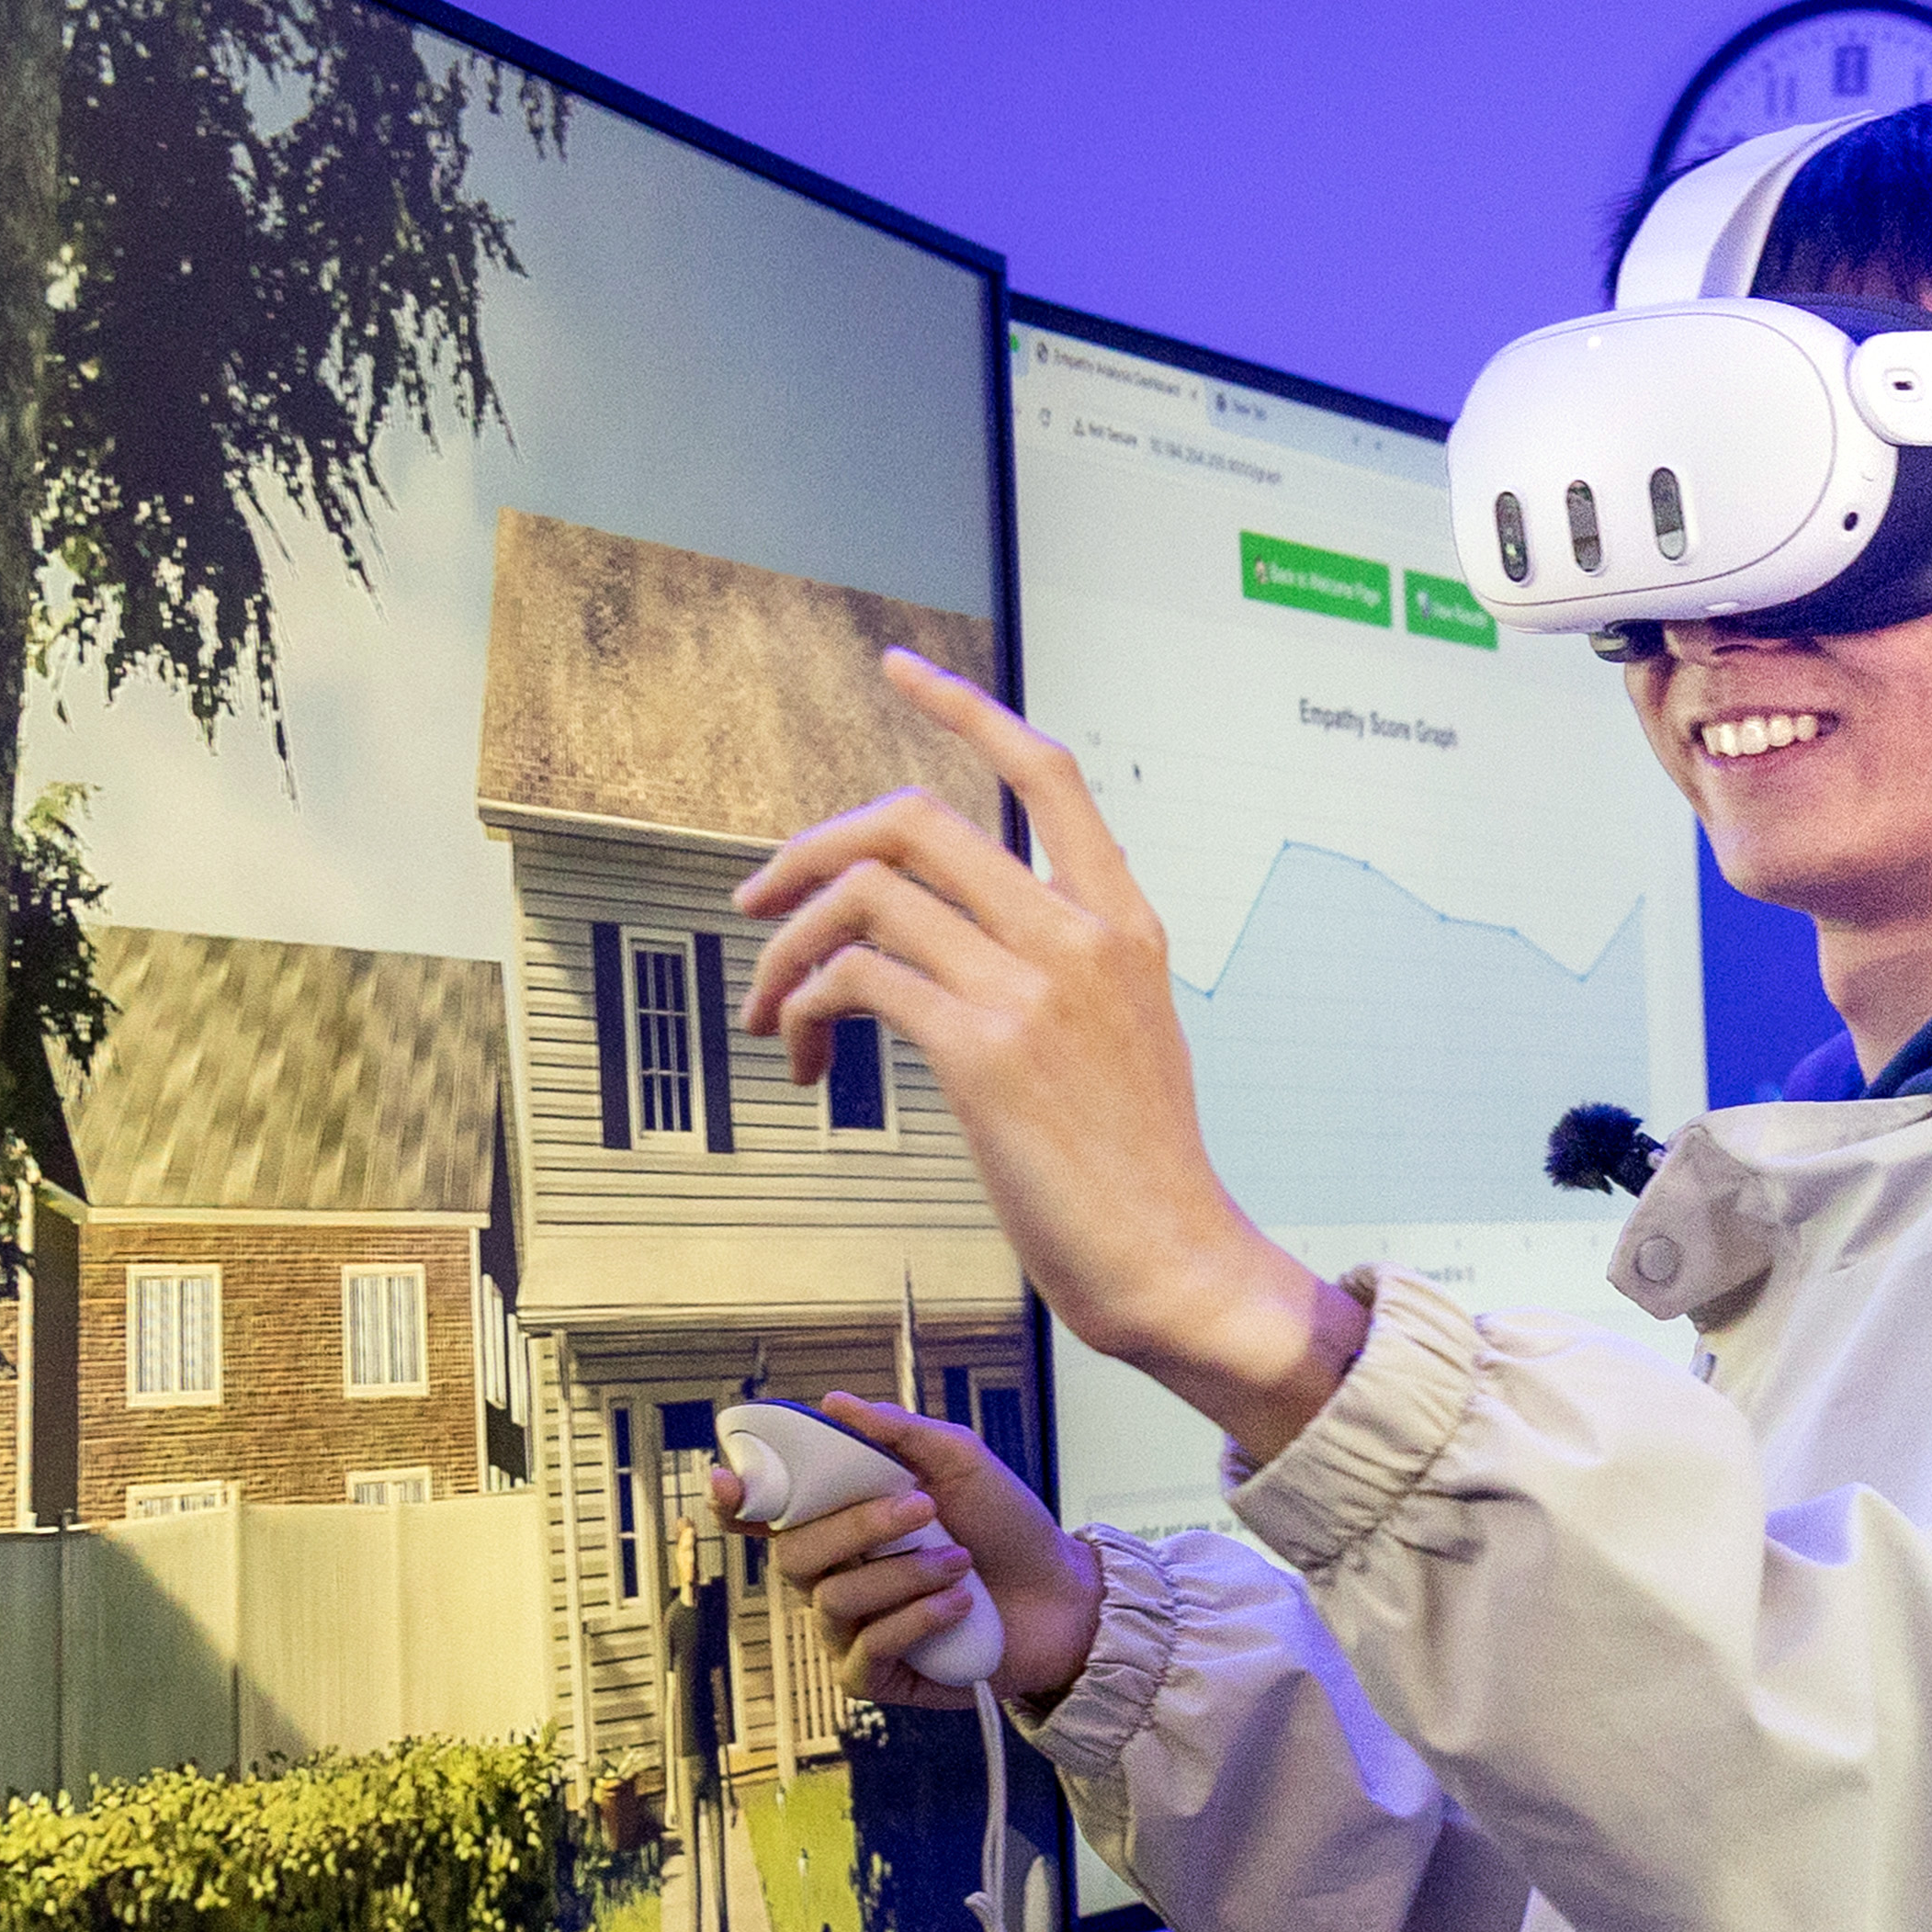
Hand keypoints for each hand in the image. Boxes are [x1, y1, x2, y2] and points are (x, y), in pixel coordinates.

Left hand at [734, 653, 1350, 1451]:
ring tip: (772, 1007)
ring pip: (865, 897)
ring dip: (786, 947)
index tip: (899, 669)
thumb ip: (1053, 966)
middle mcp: (1079, 934)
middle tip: (758, 898)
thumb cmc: (1136, 1169)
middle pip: (914, 818)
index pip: (1044, 771)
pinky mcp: (984, 1051)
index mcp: (1122, 920)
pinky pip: (856, 979)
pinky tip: (807, 1057)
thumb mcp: (1122, 1033)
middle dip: (808, 848)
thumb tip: (935, 938)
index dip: (963, 706)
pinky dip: (805, 1007)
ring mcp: (1034, 987)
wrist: (1172, 1261)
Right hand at [747, 1395, 1099, 1714]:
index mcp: (840, 1521)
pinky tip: (959, 1607)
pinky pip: (865, 1650)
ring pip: (834, 1600)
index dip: (735, 1501)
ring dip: (905, 1575)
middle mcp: (833, 1574)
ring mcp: (849, 1629)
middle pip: (792, 1555)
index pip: (764, 1515)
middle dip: (856, 1527)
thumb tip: (834, 1402)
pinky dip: (916, 1620)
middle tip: (924, 1508)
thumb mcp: (963, 1463)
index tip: (727, 1482)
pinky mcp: (875, 1676)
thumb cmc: (1007, 1529)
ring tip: (961, 1562)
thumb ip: (900, 1433)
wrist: (1061, 1596)